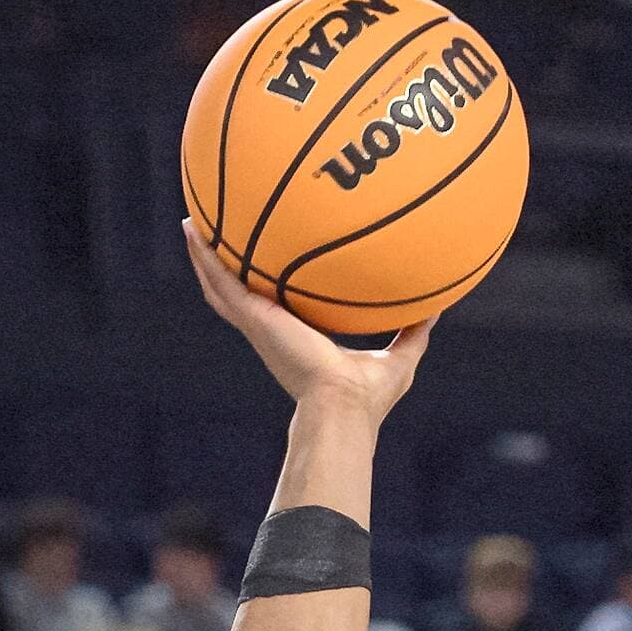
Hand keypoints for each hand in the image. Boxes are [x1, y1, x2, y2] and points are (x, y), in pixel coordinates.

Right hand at [181, 219, 438, 416]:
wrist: (343, 406)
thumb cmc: (368, 396)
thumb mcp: (401, 356)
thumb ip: (415, 331)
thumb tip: (440, 308)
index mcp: (298, 338)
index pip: (278, 307)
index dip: (268, 287)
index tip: (265, 265)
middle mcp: (272, 330)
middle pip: (240, 293)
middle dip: (227, 267)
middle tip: (213, 236)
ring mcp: (258, 325)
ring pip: (220, 286)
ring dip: (204, 257)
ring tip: (192, 224)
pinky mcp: (253, 318)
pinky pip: (221, 281)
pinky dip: (204, 257)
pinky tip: (194, 230)